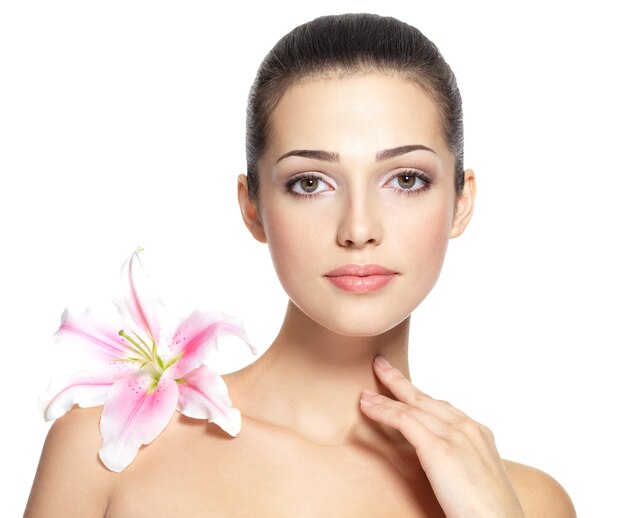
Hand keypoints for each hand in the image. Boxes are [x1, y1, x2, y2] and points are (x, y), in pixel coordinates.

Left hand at [359, 355, 524, 517]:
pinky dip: (382, 411)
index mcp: (479, 433)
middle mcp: (468, 427)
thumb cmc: (488, 512)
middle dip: (399, 381)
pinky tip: (367, 407)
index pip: (441, 406)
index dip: (418, 396)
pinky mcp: (439, 448)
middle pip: (425, 398)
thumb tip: (441, 462)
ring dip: (384, 397)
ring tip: (365, 392)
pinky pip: (403, 420)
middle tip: (381, 365)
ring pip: (411, 406)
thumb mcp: (475, 476)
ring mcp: (455, 435)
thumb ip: (459, 460)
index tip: (404, 387)